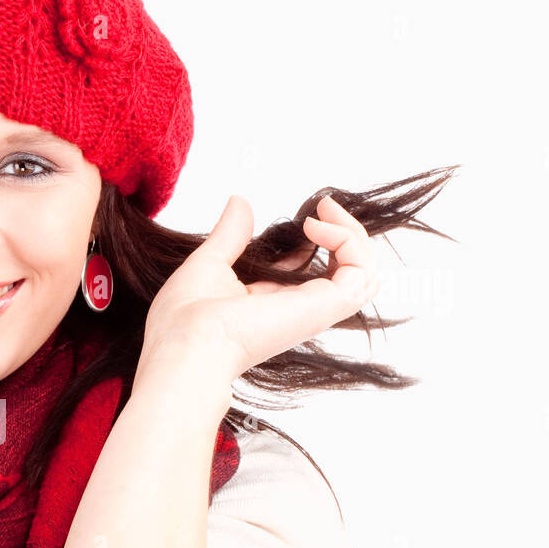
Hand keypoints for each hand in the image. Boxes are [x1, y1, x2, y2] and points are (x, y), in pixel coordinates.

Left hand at [136, 193, 378, 385]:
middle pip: (347, 275)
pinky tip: (314, 228)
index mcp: (268, 305)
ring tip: (324, 212)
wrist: (186, 344)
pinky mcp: (323, 307)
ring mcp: (313, 310)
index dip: (315, 240)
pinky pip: (360, 271)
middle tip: (323, 207)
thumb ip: (230, 235)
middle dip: (347, 235)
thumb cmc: (184, 319)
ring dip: (353, 234)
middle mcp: (295, 311)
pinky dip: (349, 240)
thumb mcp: (208, 262)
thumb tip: (239, 203)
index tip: (305, 216)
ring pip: (364, 273)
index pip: (308, 273)